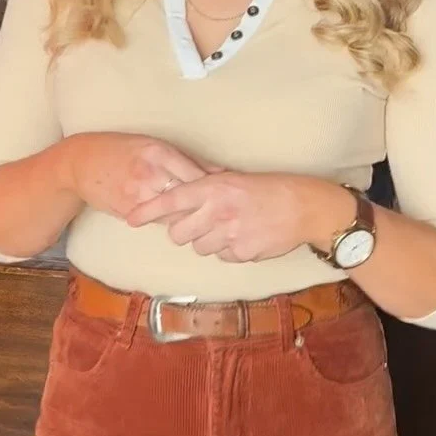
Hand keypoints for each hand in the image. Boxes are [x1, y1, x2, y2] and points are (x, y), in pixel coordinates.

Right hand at [65, 131, 215, 220]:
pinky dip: (167, 221)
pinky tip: (174, 218)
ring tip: (200, 218)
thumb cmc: (121, 149)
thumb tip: (220, 172)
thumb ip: (185, 158)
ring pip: (174, 214)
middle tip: (218, 213)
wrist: (80, 162)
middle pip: (189, 197)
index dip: (213, 189)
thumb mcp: (153, 144)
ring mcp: (137, 194)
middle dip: (204, 206)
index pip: (197, 175)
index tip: (224, 195)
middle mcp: (150, 173)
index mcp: (159, 152)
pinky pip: (157, 221)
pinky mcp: (128, 210)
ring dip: (187, 217)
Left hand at [127, 172, 353, 261]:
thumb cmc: (269, 188)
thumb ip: (207, 184)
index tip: (131, 218)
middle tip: (199, 225)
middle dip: (184, 232)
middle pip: (178, 234)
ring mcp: (230, 234)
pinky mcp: (243, 253)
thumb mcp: (234, 178)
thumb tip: (180, 186)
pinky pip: (223, 257)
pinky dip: (230, 251)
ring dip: (208, 241)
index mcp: (214, 188)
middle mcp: (218, 211)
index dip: (148, 211)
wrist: (304, 207)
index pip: (171, 200)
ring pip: (199, 248)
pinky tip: (245, 236)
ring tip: (229, 227)